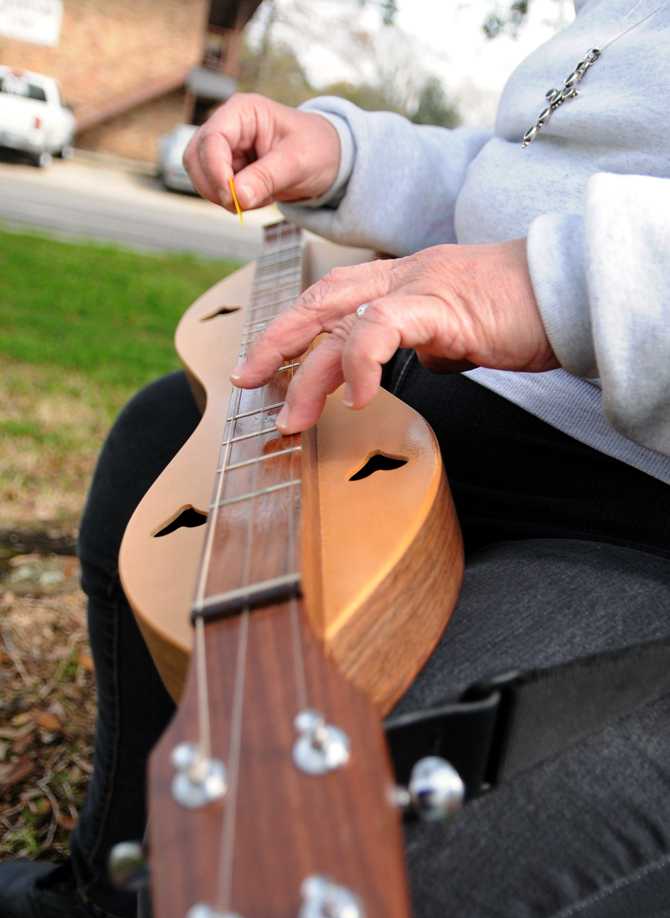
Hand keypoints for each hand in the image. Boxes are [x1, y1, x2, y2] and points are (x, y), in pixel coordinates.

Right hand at [183, 93, 340, 212]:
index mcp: (242, 112)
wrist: (327, 159)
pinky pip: (215, 190)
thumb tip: (238, 197)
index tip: (231, 197)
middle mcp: (227, 126)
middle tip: (242, 204)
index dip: (215, 171)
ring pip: (200, 177)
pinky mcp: (227, 169)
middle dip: (215, 186)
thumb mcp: (297, 162)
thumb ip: (266, 178)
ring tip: (259, 197)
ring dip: (224, 197)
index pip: (211, 139)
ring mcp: (224, 149)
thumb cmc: (316, 149)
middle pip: (195, 158)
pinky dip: (234, 201)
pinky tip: (257, 197)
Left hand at [231, 240, 559, 432]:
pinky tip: (358, 400)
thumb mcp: (466, 332)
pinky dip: (361, 363)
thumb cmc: (525, 314)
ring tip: (292, 418)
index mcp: (405, 280)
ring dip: (308, 375)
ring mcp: (417, 286)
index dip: (295, 327)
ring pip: (340, 322)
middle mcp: (401, 275)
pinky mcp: (439, 305)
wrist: (569, 290)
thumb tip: (424, 362)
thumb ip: (434, 341)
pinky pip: (382, 327)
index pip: (334, 297)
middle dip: (277, 343)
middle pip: (319, 302)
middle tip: (244, 381)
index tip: (266, 365)